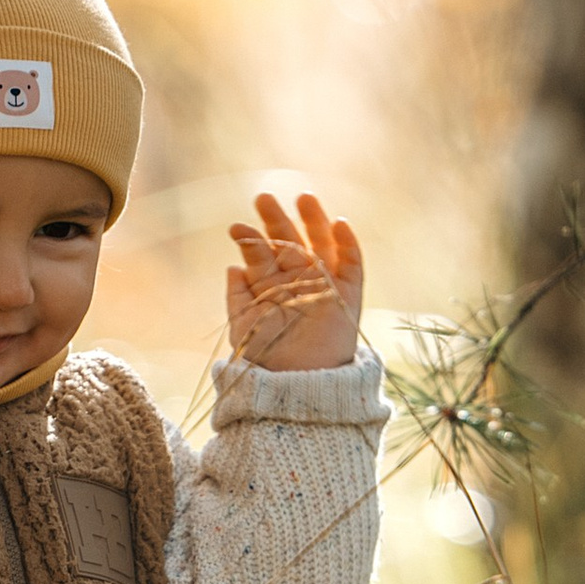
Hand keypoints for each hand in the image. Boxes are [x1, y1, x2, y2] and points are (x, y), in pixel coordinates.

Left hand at [225, 190, 365, 371]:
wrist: (296, 386)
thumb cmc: (266, 360)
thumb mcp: (244, 328)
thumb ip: (237, 298)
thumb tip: (232, 267)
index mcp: (271, 287)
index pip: (263, 255)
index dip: (252, 238)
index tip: (237, 227)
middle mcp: (298, 282)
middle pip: (290, 243)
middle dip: (277, 221)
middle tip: (263, 199)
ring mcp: (324, 286)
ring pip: (320, 246)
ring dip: (313, 221)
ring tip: (303, 198)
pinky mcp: (348, 296)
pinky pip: (352, 265)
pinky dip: (348, 244)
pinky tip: (340, 223)